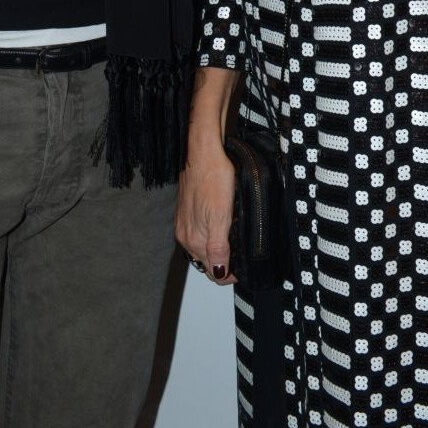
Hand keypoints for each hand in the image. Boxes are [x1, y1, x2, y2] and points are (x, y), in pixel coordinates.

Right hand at [174, 140, 237, 284]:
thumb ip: (218, 248)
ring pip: (202, 249)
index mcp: (194, 240)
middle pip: (206, 262)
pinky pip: (198, 234)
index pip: (213, 272)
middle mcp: (185, 235)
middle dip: (224, 264)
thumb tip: (219, 273)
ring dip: (217, 251)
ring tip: (234, 242)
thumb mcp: (221, 217)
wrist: (203, 153)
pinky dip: (210, 237)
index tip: (243, 269)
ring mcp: (184, 223)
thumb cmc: (213, 179)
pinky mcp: (186, 212)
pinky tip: (220, 227)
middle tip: (242, 256)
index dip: (230, 274)